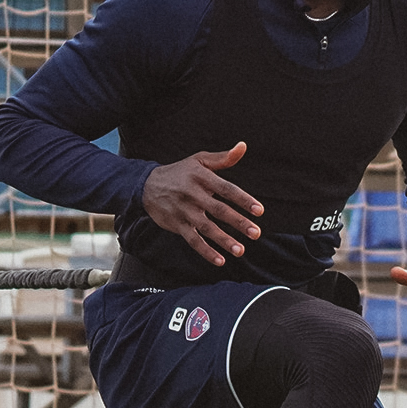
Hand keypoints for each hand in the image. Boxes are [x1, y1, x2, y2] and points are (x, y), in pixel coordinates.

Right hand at [141, 142, 263, 267]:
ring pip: (206, 228)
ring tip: (241, 250)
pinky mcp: (177, 225)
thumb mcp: (199, 160)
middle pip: (219, 210)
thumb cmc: (180, 172)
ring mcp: (184, 211)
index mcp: (202, 178)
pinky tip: (220, 260)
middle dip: (239, 223)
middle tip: (256, 233)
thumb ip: (223, 158)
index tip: (259, 211)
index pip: (227, 189)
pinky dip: (206, 251)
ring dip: (224, 240)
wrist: (147, 185)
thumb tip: (243, 147)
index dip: (243, 200)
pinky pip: (193, 240)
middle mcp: (193, 194)